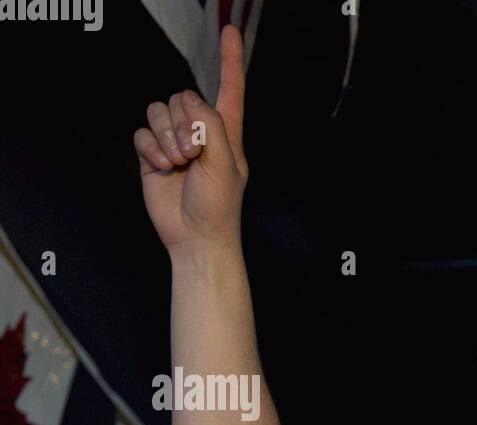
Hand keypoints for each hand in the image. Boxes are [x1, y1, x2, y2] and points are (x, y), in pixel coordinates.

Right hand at [134, 25, 247, 254]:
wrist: (195, 238)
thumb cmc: (219, 206)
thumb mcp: (225, 163)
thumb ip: (211, 124)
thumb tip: (189, 100)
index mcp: (227, 134)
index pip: (230, 90)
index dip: (230, 61)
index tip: (229, 31)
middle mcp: (199, 133)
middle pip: (181, 96)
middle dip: (183, 124)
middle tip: (193, 155)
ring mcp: (174, 143)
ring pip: (158, 112)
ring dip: (166, 137)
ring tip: (179, 164)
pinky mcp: (152, 155)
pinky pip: (141, 133)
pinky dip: (150, 149)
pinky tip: (162, 169)